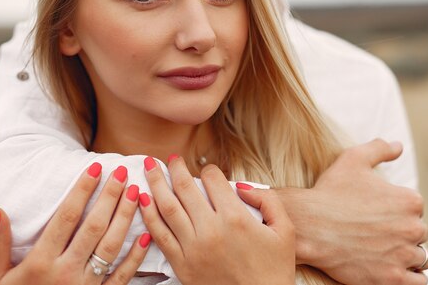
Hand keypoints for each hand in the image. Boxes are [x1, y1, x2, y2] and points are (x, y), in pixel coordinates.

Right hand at [0, 163, 150, 284]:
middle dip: (110, 197)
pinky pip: (122, 277)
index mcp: (41, 262)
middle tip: (122, 173)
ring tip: (137, 193)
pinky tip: (146, 236)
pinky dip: (136, 258)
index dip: (82, 189)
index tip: (95, 167)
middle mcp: (66, 272)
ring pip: (111, 246)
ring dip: (126, 218)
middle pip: (94, 226)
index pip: (66, 217)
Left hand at [140, 156, 295, 284]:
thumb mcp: (284, 230)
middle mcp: (211, 230)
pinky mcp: (182, 265)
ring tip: (149, 168)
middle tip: (170, 158)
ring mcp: (193, 248)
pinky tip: (143, 200)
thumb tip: (241, 186)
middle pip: (184, 188)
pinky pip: (160, 235)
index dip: (209, 170)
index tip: (207, 170)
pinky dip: (149, 215)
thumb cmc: (275, 269)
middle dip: (175, 168)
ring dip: (156, 184)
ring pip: (167, 207)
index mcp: (235, 218)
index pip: (213, 180)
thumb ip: (267, 200)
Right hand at [273, 139, 427, 284]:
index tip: (378, 215)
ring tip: (387, 253)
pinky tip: (393, 270)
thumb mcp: (353, 159)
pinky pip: (418, 283)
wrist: (309, 226)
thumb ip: (379, 149)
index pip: (416, 209)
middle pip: (419, 233)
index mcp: (410, 200)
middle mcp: (413, 228)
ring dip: (410, 256)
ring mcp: (404, 255)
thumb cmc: (330, 192)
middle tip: (379, 234)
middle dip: (403, 233)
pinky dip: (410, 277)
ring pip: (422, 258)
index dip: (397, 212)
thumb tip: (399, 146)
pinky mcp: (393, 279)